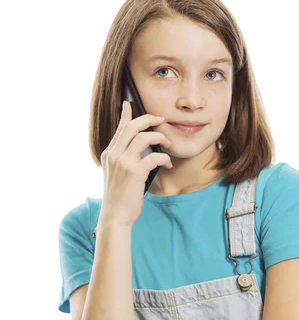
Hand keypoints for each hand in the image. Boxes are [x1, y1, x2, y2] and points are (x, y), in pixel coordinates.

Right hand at [100, 102, 172, 226]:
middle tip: (161, 120)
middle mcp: (114, 154)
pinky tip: (168, 164)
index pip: (119, 128)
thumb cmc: (119, 198)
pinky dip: (165, 158)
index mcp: (108, 154)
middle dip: (149, 119)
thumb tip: (137, 149)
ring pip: (144, 137)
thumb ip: (123, 160)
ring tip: (168, 145)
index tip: (129, 103)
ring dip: (161, 138)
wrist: (115, 216)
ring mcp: (123, 162)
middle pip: (133, 126)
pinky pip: (155, 156)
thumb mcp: (116, 174)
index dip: (126, 114)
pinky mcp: (135, 172)